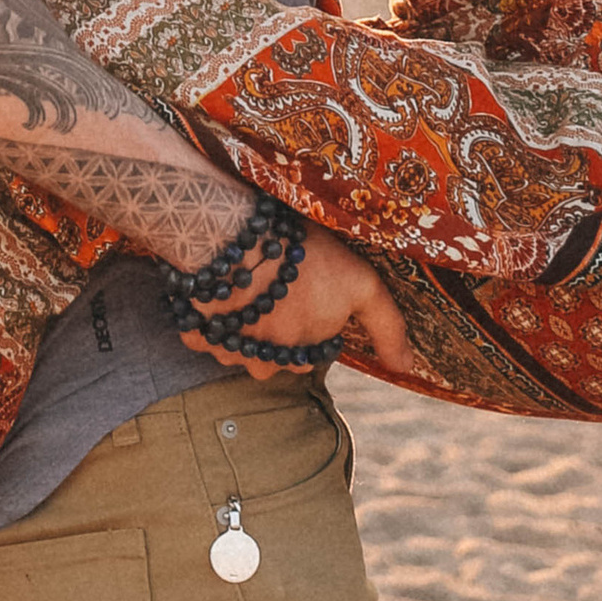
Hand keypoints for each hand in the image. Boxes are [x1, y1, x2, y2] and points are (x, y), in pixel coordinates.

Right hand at [188, 219, 421, 383]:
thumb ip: (387, 327)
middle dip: (274, 330)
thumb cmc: (303, 255)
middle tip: (277, 285)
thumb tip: (406, 367)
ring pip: (235, 346)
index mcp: (300, 354)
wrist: (234, 233)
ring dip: (241, 323)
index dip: (309, 325)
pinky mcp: (194, 328)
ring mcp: (226, 346)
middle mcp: (262, 360)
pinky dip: (207, 318)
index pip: (306, 355)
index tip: (306, 293)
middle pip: (270, 355)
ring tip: (248, 282)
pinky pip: (200, 333)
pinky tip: (218, 287)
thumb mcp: (360, 283)